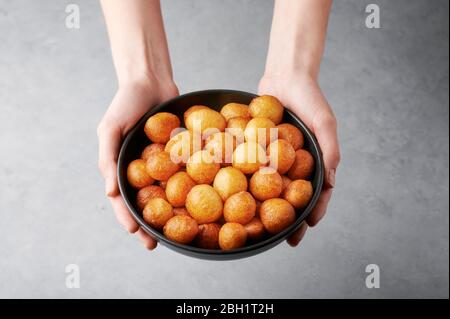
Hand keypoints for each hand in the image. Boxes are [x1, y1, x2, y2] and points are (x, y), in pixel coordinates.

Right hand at [97, 79, 177, 249]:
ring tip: (177, 232)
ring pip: (165, 193)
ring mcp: (160, 163)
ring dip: (169, 213)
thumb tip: (110, 193)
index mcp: (121, 166)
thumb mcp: (110, 128)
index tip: (135, 234)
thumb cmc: (126, 102)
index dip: (127, 217)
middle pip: (144, 202)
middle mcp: (140, 168)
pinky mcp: (177, 154)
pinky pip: (183, 173)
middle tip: (155, 244)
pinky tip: (198, 202)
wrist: (151, 80)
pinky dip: (188, 188)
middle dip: (148, 225)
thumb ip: (107, 157)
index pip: (122, 199)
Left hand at [258, 72, 340, 246]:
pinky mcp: (258, 148)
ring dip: (265, 206)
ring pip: (270, 186)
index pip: (317, 193)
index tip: (305, 230)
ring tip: (256, 226)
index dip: (313, 213)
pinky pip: (252, 166)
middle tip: (280, 239)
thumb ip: (329, 147)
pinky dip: (245, 180)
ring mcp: (275, 157)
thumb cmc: (309, 96)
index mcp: (314, 161)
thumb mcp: (324, 120)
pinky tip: (234, 194)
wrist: (285, 74)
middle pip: (292, 196)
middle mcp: (294, 163)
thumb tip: (331, 182)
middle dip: (287, 218)